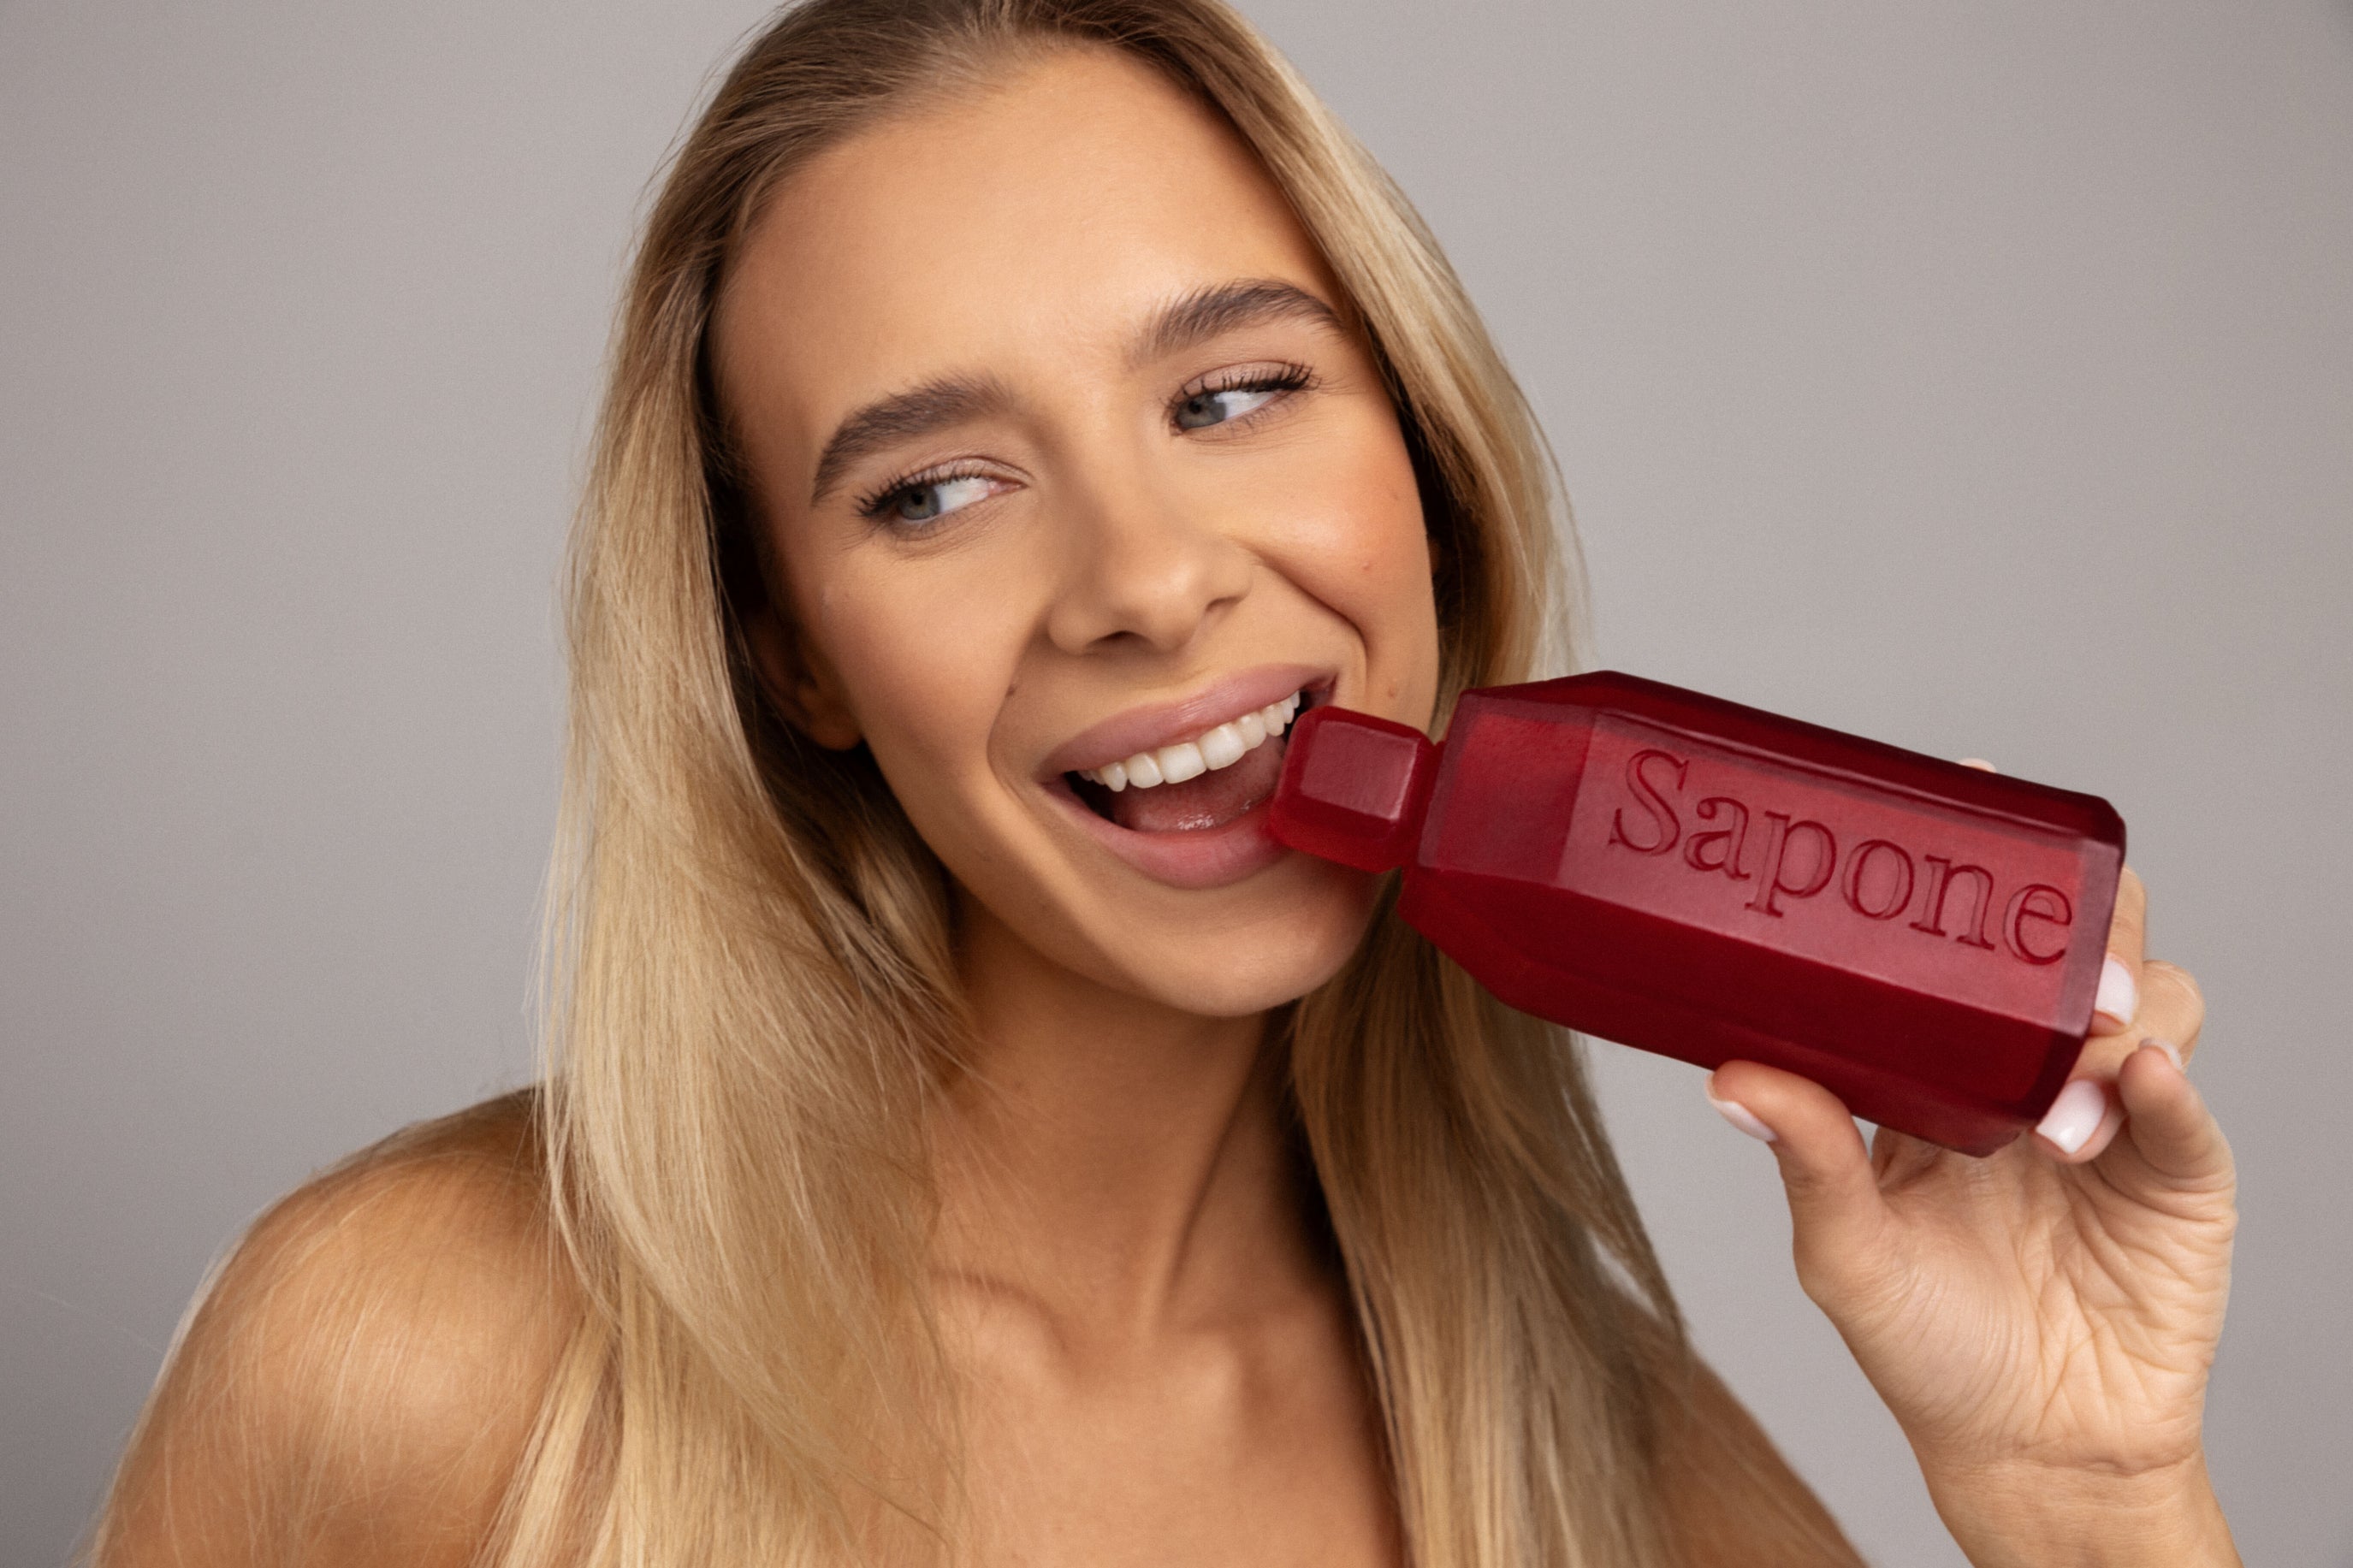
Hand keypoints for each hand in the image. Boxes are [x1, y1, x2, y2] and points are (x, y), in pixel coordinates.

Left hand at [1707, 865, 2238, 1566]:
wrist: (2028, 1448)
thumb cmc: (1926, 1341)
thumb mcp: (1845, 1249)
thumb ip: (1807, 1158)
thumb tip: (1729, 1074)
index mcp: (1950, 1060)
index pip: (1983, 934)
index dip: (1990, 858)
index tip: (1965, 788)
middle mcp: (2040, 1066)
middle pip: (2089, 937)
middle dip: (2083, 914)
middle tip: (2050, 940)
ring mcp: (2121, 1111)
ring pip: (2155, 999)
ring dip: (2117, 1013)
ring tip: (2070, 1074)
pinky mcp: (2183, 1171)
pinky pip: (2191, 1104)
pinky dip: (2169, 1085)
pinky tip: (2132, 1088)